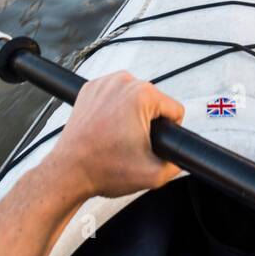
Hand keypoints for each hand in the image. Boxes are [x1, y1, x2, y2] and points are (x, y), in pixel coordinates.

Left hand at [44, 71, 184, 201]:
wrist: (69, 171)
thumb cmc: (103, 169)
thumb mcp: (154, 174)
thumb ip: (178, 163)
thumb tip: (185, 156)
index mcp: (142, 95)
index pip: (175, 109)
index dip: (169, 131)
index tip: (150, 143)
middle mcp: (123, 82)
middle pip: (155, 102)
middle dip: (148, 122)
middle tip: (130, 142)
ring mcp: (104, 82)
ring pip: (135, 97)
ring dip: (132, 114)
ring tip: (118, 135)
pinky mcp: (90, 88)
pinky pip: (116, 95)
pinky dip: (115, 109)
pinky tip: (107, 127)